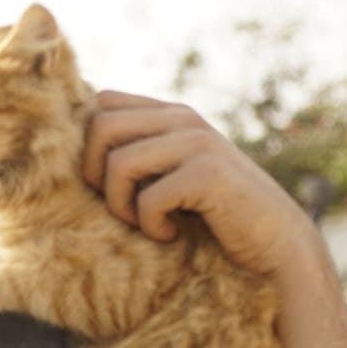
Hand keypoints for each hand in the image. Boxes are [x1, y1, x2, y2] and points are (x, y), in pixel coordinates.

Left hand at [81, 90, 316, 276]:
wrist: (276, 245)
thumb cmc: (213, 216)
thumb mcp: (170, 174)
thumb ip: (138, 153)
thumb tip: (70, 152)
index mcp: (170, 114)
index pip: (102, 102)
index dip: (86, 142)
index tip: (102, 181)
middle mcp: (183, 119)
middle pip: (100, 126)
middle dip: (96, 174)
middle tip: (121, 206)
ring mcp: (197, 142)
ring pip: (119, 163)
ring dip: (121, 205)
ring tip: (148, 224)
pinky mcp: (207, 174)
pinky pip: (148, 198)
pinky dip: (151, 225)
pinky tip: (170, 236)